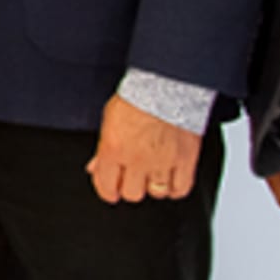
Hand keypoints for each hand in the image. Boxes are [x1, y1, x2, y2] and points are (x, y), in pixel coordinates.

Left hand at [86, 95, 201, 203]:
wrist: (166, 85)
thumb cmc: (136, 98)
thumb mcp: (109, 120)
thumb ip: (102, 149)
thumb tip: (95, 168)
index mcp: (114, 150)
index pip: (106, 186)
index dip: (107, 191)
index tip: (110, 191)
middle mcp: (137, 160)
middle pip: (132, 194)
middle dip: (129, 187)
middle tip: (131, 179)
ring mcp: (162, 162)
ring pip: (156, 193)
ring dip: (153, 186)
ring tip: (152, 175)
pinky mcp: (185, 161)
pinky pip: (180, 188)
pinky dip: (175, 188)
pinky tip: (170, 180)